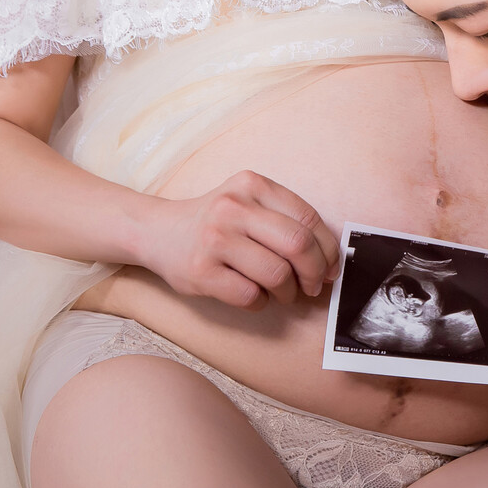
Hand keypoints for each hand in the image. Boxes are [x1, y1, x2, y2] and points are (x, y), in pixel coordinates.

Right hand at [138, 170, 338, 310]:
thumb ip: (285, 220)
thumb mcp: (248, 202)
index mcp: (253, 185)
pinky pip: (249, 296)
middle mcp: (233, 208)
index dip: (328, 249)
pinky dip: (261, 302)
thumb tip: (329, 259)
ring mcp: (214, 239)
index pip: (308, 218)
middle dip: (315, 272)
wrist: (156, 232)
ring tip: (283, 293)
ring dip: (288, 292)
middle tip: (314, 286)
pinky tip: (254, 295)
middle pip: (297, 244)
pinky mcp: (200, 271)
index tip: (331, 267)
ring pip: (277, 274)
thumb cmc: (215, 222)